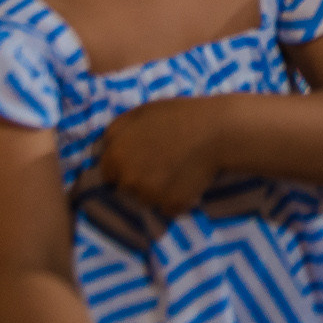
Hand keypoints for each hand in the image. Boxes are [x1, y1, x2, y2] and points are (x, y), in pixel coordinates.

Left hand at [98, 99, 219, 214]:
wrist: (217, 131)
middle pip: (126, 189)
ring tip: (177, 172)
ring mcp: (148, 195)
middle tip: (162, 165)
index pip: (108, 174)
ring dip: (157, 192)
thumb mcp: (140, 113)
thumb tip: (104, 147)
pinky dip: (176, 199)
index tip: (140, 162)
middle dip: (140, 180)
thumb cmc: (179, 116)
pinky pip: (167, 208)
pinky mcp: (170, 205)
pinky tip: (188, 182)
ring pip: (146, 200)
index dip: (123, 168)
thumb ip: (117, 132)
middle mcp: (127, 179)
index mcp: (115, 156)